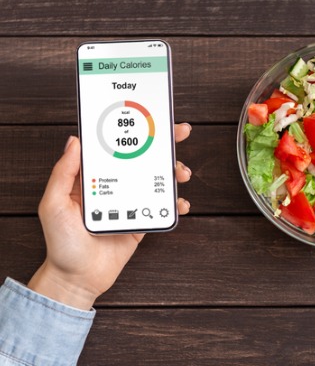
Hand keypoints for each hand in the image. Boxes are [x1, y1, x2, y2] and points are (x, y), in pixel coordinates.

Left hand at [27, 123, 192, 309]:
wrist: (78, 278)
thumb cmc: (61, 244)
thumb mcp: (53, 204)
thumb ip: (63, 173)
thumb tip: (74, 142)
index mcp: (93, 178)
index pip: (116, 148)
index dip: (132, 131)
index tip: (149, 118)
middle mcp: (114, 187)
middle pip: (143, 159)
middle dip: (164, 145)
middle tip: (180, 133)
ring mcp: (130, 204)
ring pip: (157, 181)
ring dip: (173, 173)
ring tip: (181, 173)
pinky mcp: (142, 221)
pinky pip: (162, 208)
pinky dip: (176, 204)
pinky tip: (180, 204)